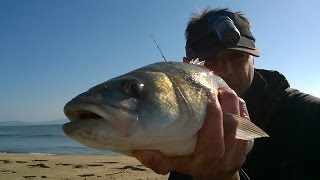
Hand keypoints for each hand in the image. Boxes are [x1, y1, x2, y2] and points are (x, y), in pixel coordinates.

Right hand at [134, 87, 249, 179]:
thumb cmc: (193, 166)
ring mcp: (239, 148)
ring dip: (235, 102)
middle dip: (228, 102)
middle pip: (233, 124)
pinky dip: (241, 107)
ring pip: (243, 121)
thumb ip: (158, 159)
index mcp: (208, 156)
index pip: (214, 135)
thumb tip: (139, 149)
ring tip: (224, 87)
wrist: (216, 176)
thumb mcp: (174, 165)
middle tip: (217, 85)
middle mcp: (226, 152)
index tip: (209, 95)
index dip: (214, 115)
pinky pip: (249, 122)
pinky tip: (232, 97)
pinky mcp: (247, 143)